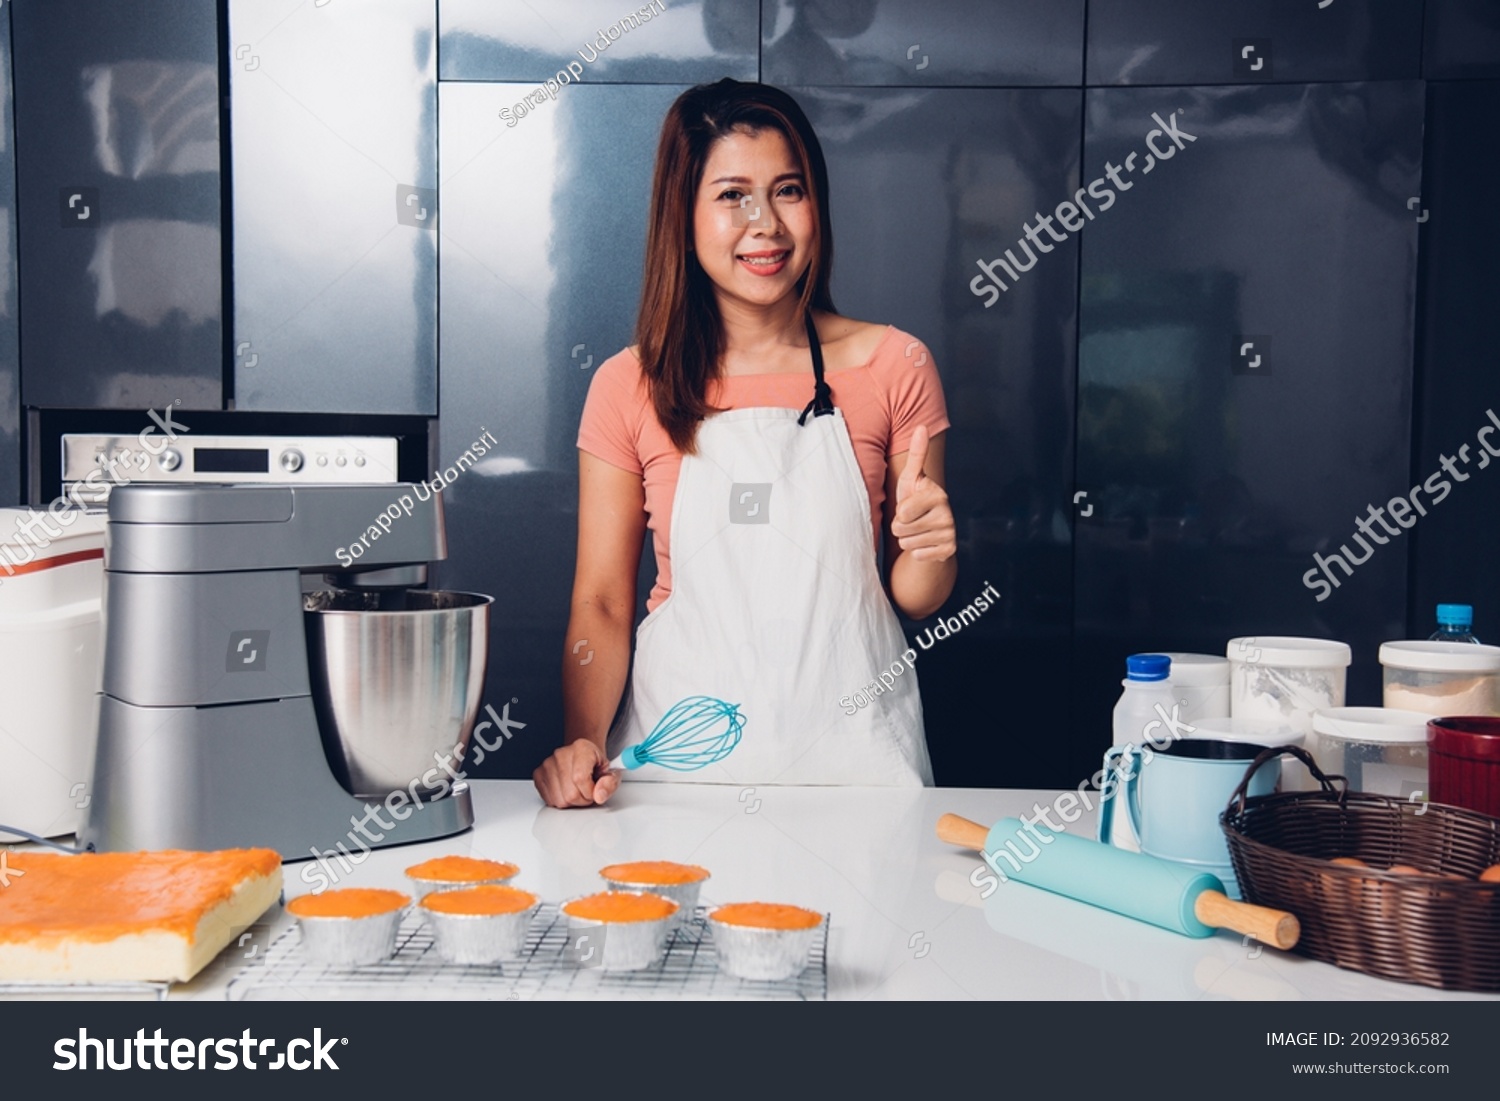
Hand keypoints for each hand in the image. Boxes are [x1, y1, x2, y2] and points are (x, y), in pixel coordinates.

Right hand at [532, 740, 619, 807]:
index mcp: (582, 748)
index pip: (580, 778)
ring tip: (577, 789)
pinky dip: (561, 800)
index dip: (590, 792)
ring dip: (571, 801)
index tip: (595, 790)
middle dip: (583, 799)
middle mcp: (561, 754)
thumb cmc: (595, 764)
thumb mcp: (611, 773)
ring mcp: (548, 764)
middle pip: (570, 793)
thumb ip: (610, 784)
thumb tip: (599, 795)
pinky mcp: (538, 774)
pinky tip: (567, 789)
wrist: (582, 755)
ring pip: (560, 800)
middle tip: (587, 789)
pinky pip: (550, 800)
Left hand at [891, 425, 955, 561]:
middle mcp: (948, 514)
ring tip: (917, 531)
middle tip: (912, 521)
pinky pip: (917, 555)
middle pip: (901, 529)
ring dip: (908, 539)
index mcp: (938, 494)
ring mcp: (950, 534)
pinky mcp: (948, 551)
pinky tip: (925, 543)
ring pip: (907, 543)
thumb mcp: (911, 479)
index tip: (909, 507)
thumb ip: (917, 454)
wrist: (927, 531)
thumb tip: (922, 426)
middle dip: (901, 527)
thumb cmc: (914, 502)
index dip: (899, 512)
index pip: (902, 512)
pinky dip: (917, 552)